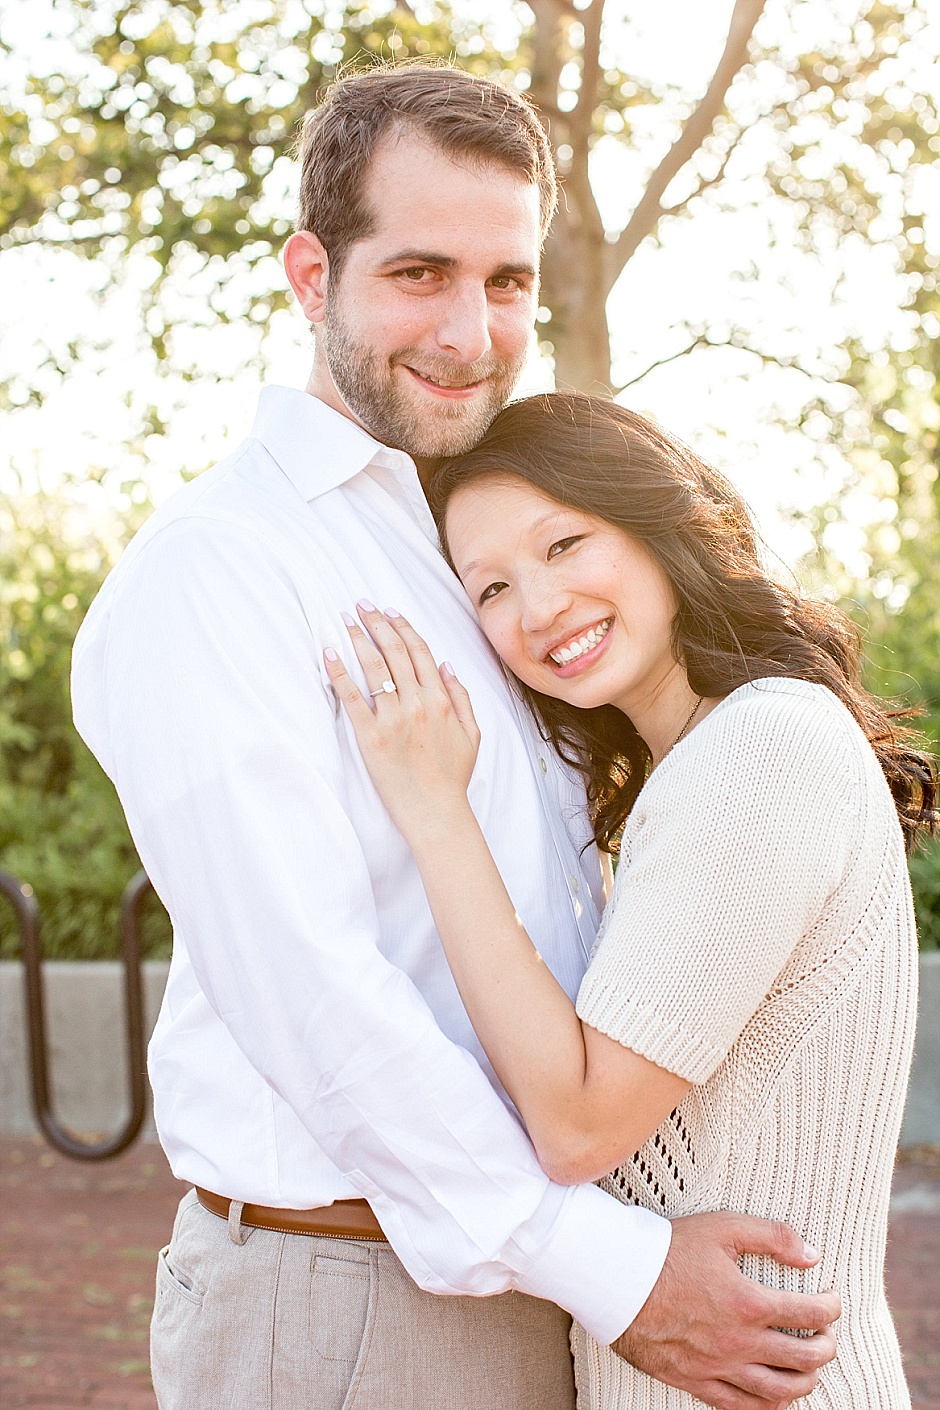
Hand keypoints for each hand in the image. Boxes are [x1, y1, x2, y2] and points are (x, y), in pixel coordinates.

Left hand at [324, 602, 480, 836]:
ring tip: (344, 620)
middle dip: (376, 623)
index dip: (402, 626)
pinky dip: (339, 673)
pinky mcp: (371, 738)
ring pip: (373, 667)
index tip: (388, 611)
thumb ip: (461, 697)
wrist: (437, 813)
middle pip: (394, 652)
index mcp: (442, 700)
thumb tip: (446, 665)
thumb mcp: (472, 734)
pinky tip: (328, 654)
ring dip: (357, 639)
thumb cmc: (452, 777)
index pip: (420, 651)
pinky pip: (352, 698)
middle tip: (360, 605)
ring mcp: (394, 720)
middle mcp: (418, 704)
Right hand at [613, 1212, 840, 1409]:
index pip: (810, 1314)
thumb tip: (812, 1256)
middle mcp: (740, 1342)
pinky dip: (767, 1406)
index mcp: (749, 1303)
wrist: (619, 1280)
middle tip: (827, 1336)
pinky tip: (775, 1396)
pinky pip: (742, 1407)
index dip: (830, 1308)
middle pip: (803, 1359)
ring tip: (809, 1368)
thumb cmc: (669, 1250)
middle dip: (825, 1347)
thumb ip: (772, 1236)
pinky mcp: (697, 1381)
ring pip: (779, 1390)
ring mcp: (719, 1367)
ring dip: (805, 1381)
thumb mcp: (723, 1227)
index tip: (832, 1301)